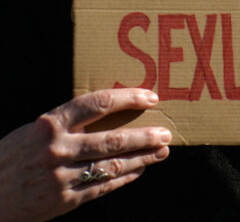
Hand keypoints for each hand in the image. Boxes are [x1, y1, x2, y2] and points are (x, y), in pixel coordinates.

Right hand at [0, 88, 170, 221]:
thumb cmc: (12, 157)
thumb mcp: (34, 130)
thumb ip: (68, 122)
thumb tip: (112, 111)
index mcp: (50, 124)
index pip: (97, 104)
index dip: (128, 98)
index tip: (150, 97)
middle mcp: (57, 149)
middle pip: (114, 139)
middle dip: (145, 136)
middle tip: (166, 132)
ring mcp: (62, 177)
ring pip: (114, 165)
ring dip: (142, 158)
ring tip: (161, 151)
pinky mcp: (65, 200)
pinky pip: (103, 186)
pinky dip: (125, 177)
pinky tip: (140, 170)